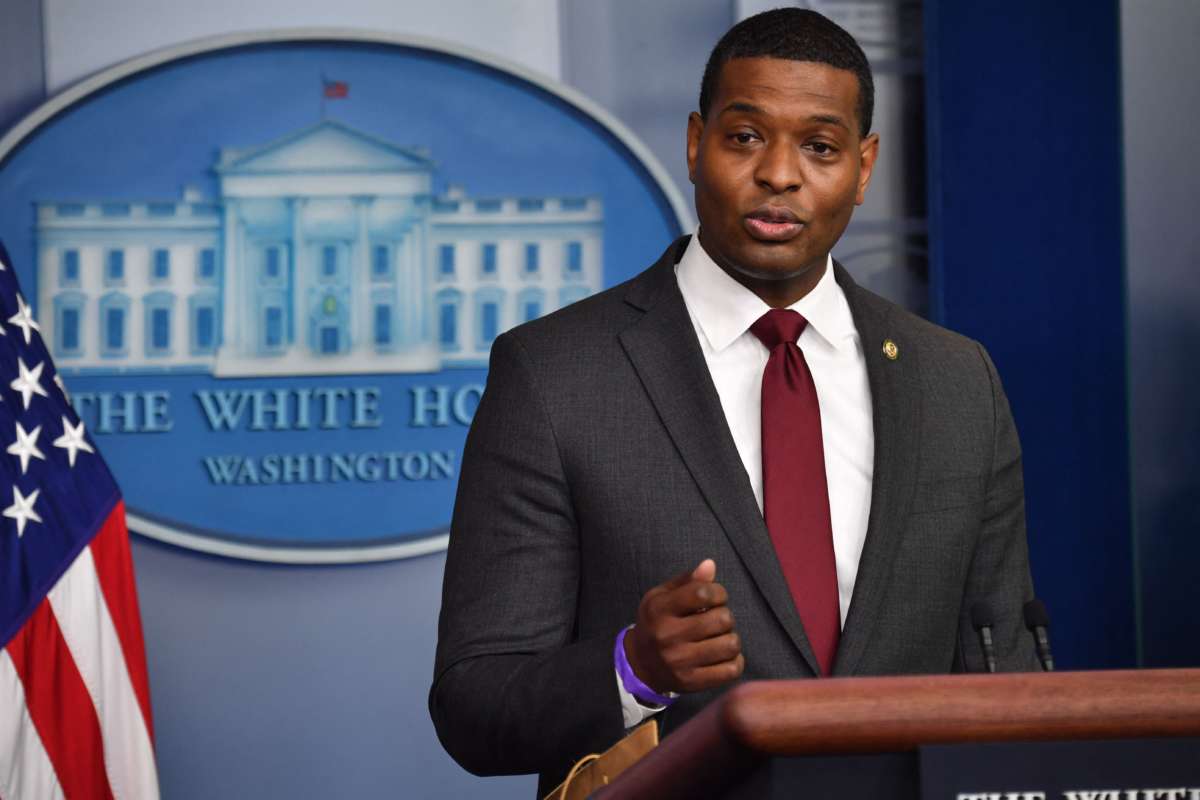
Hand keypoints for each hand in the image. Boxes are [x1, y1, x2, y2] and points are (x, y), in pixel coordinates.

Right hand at [624, 559, 743, 694]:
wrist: (640, 664)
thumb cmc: (657, 622)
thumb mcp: (663, 597)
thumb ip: (688, 581)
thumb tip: (710, 565)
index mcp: (659, 610)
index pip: (702, 593)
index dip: (718, 592)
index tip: (715, 597)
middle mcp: (667, 636)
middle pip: (722, 619)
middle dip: (725, 615)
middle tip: (716, 619)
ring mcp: (680, 662)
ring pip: (730, 644)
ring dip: (731, 638)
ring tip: (720, 637)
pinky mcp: (692, 682)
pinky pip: (731, 670)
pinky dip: (734, 660)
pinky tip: (723, 655)